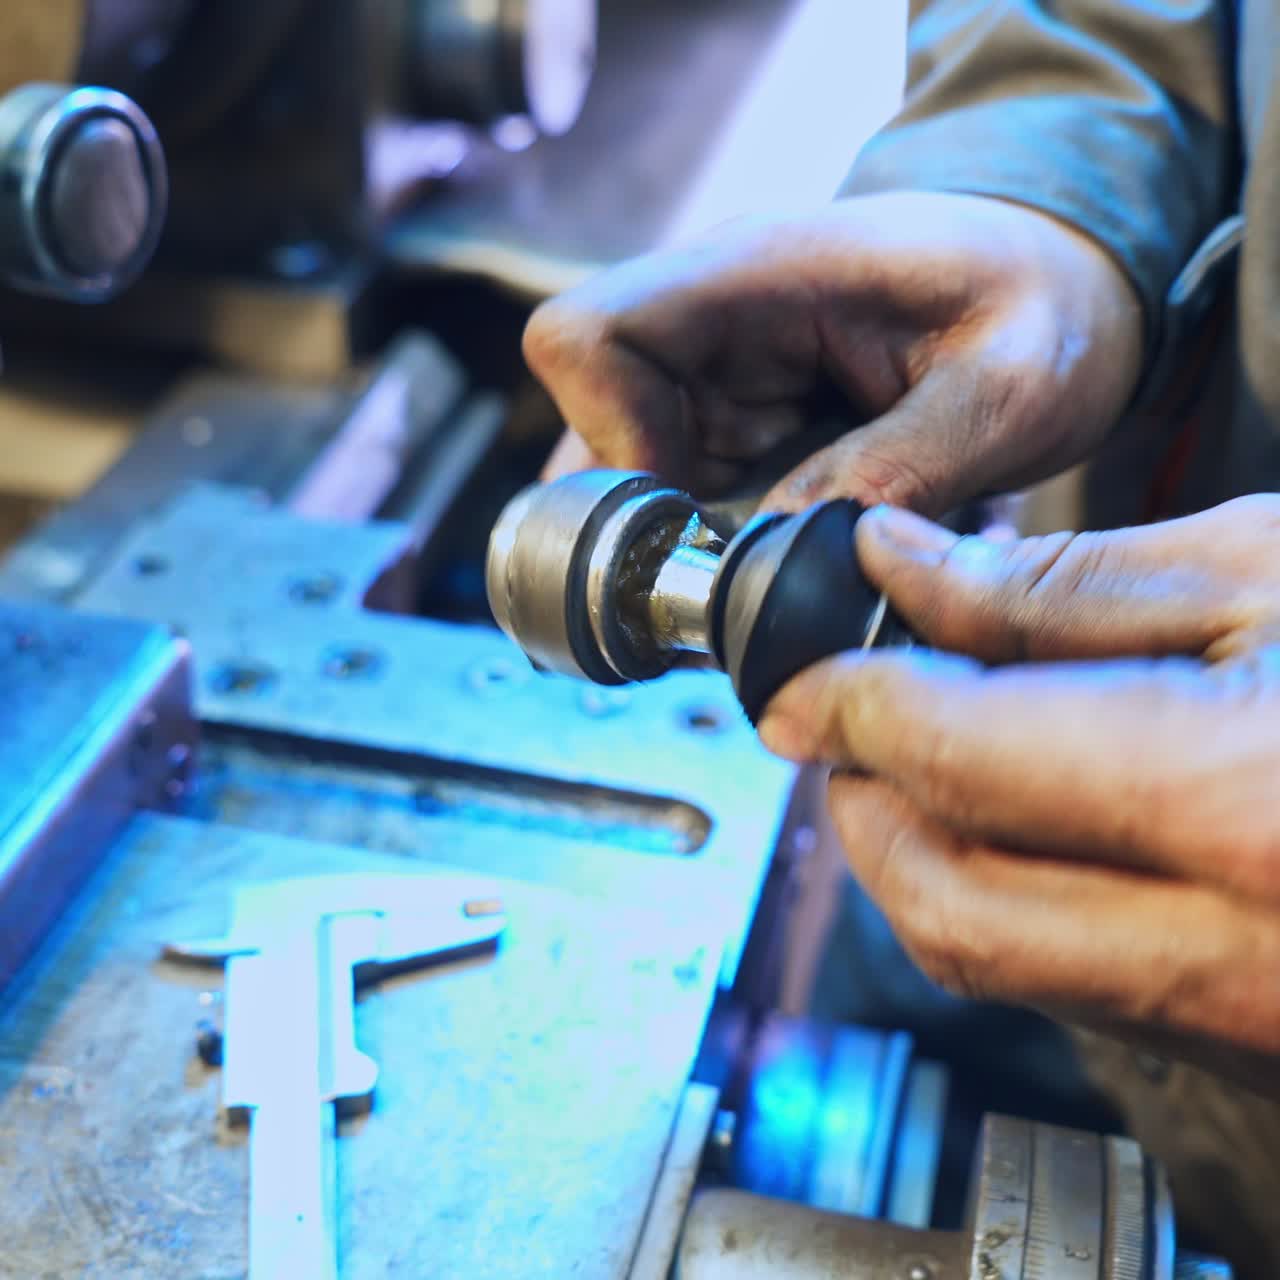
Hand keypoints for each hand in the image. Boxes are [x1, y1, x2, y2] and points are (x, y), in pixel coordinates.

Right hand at [523, 191, 1141, 514]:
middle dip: (655, 523)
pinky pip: (682, 489)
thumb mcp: (1010, 390)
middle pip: (592, 425)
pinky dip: (723, 537)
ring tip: (794, 560)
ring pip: (630, 472)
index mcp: (758, 276)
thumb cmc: (1049, 305)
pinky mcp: (735, 413)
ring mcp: (718, 368)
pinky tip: (802, 543)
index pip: (586, 337)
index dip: (608, 441)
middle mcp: (712, 317)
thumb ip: (901, 468)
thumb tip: (782, 554)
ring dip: (693, 538)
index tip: (691, 518)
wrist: (1065, 279)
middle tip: (751, 575)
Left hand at [758, 497, 1279, 1090]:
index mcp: (1242, 805)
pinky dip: (1002, 893)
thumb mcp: (1269, 574)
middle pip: (940, 895)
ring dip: (920, 849)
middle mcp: (1233, 948)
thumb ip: (1061, 587)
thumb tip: (905, 568)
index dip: (845, 702)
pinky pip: (1066, 979)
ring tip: (924, 749)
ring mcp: (1246, 1019)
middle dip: (861, 799)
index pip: (951, 757)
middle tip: (848, 714)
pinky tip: (1019, 811)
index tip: (805, 672)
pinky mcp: (1249, 1039)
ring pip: (988, 954)